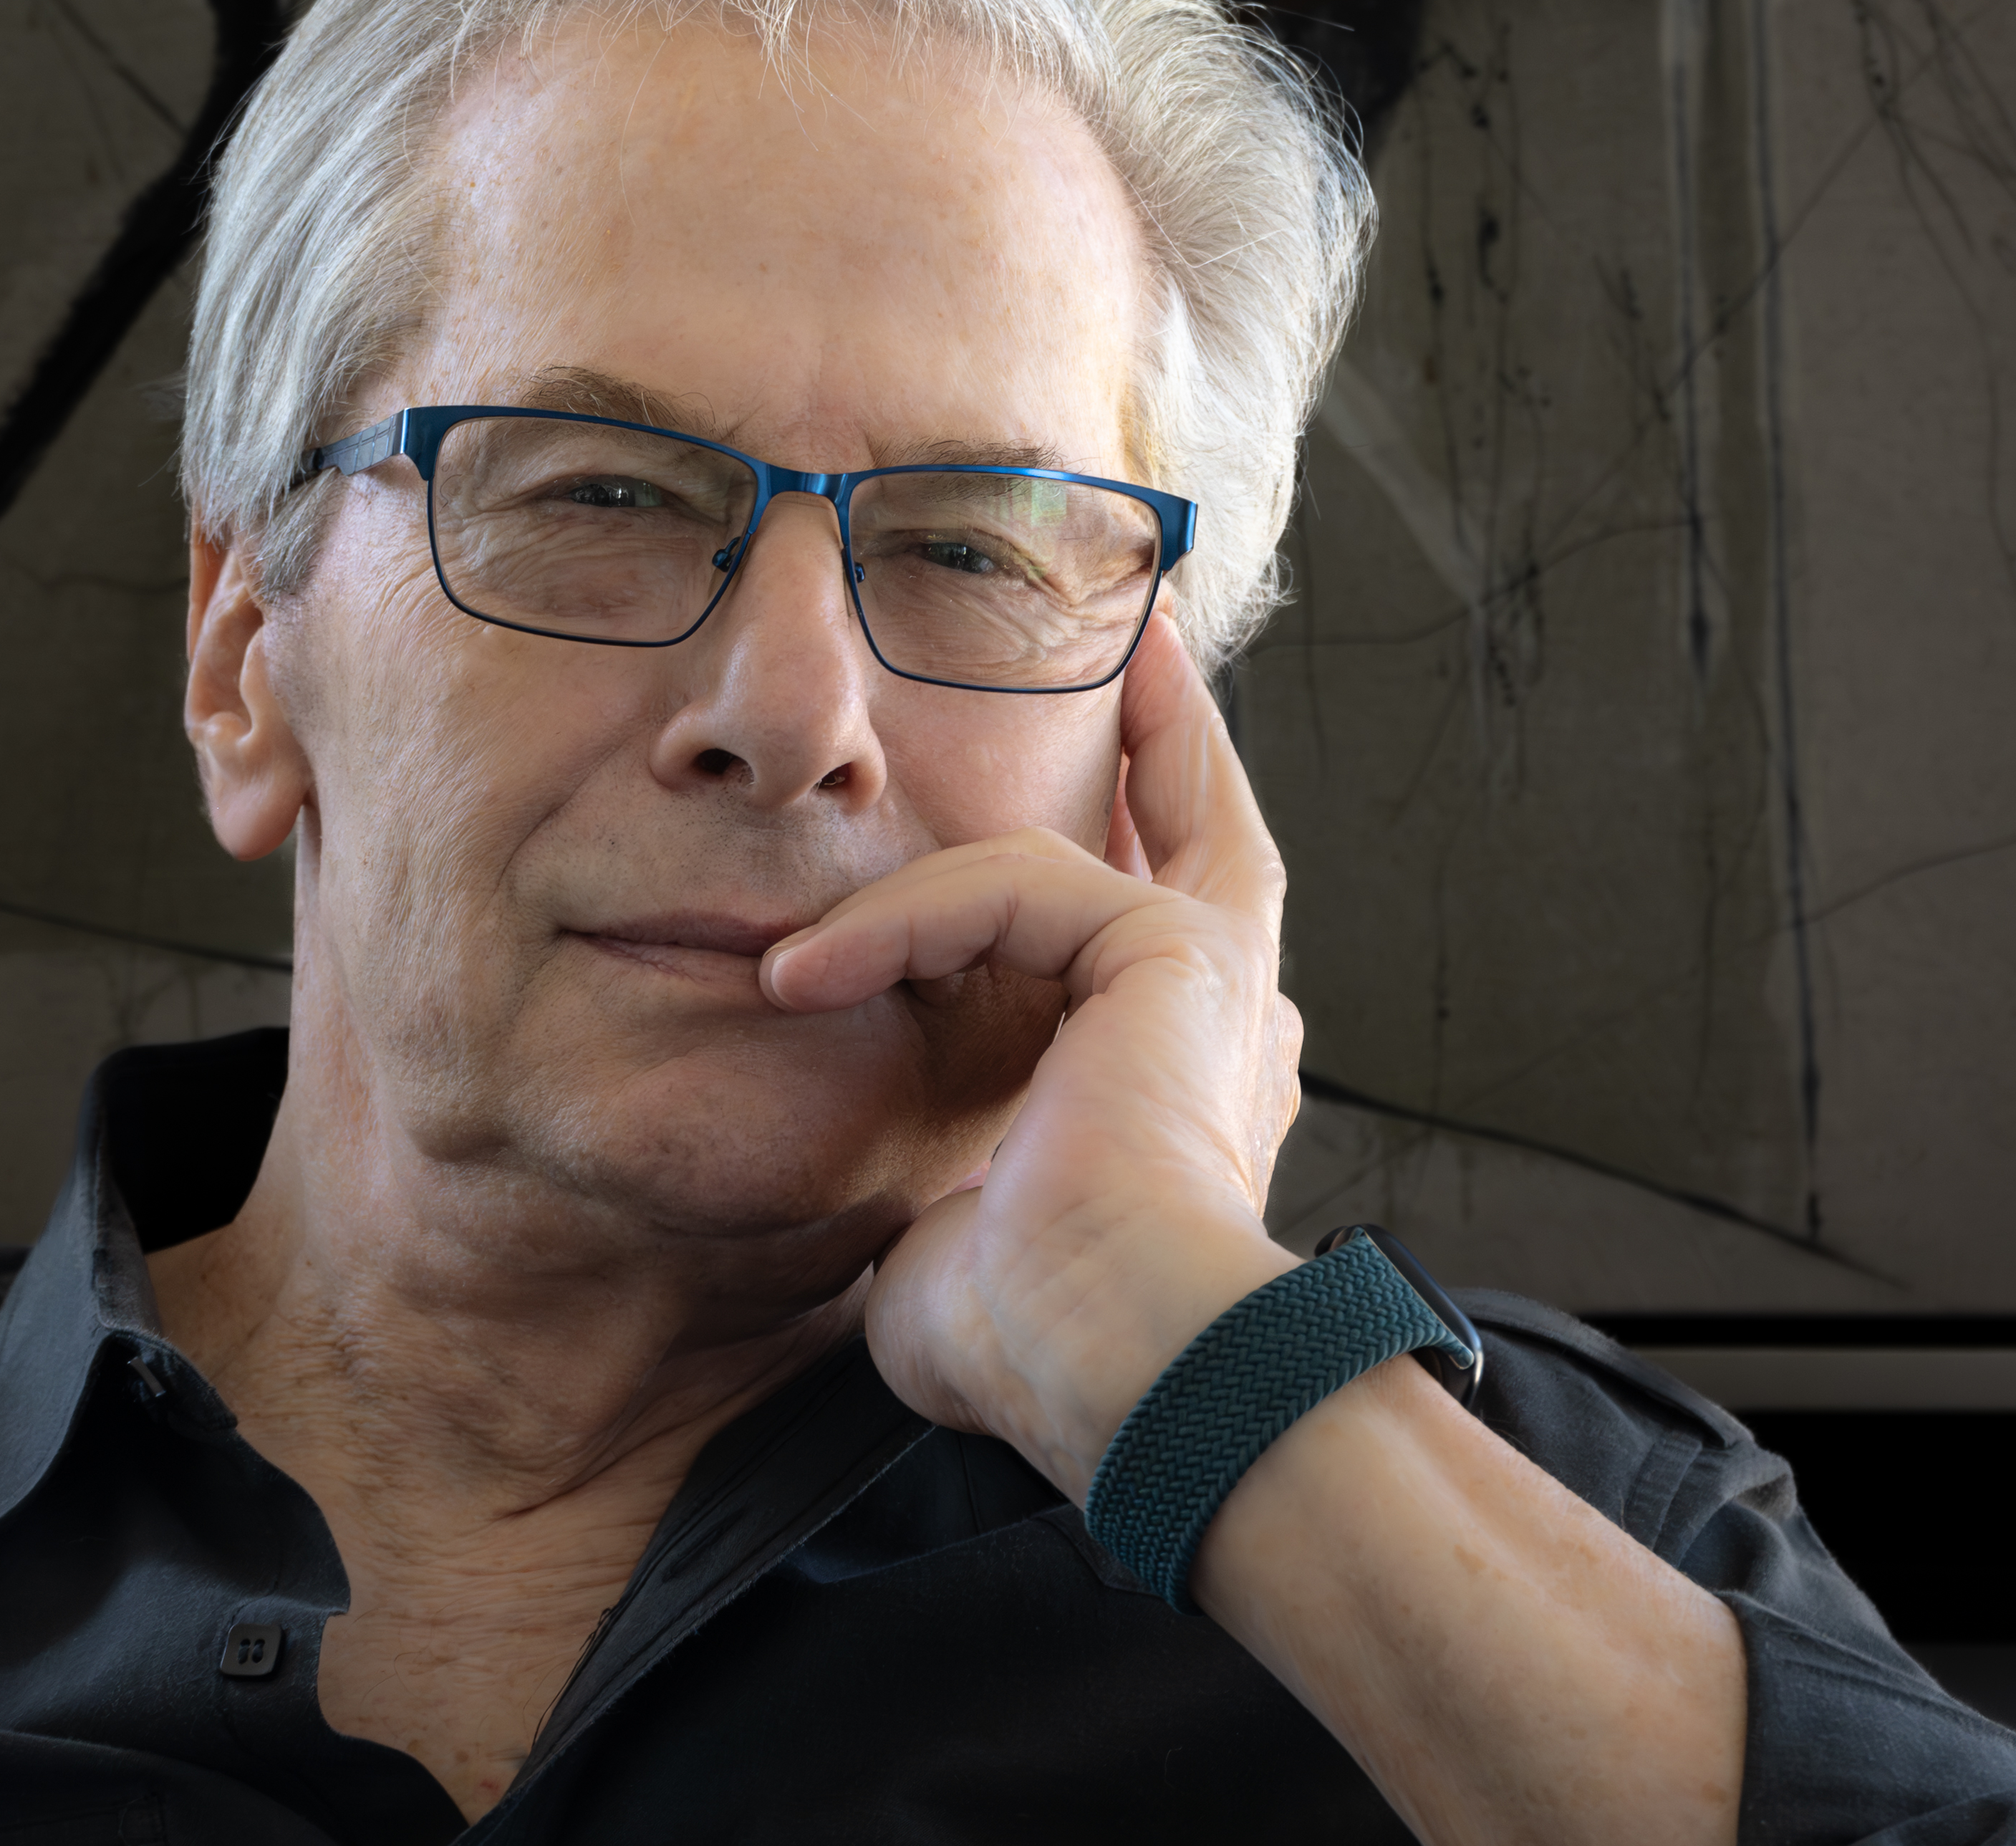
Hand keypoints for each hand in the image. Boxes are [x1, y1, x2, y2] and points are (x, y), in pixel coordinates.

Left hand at [758, 608, 1305, 1496]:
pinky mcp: (1172, 948)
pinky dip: (903, 926)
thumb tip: (906, 1207)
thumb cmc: (1036, 1343)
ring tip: (793, 965)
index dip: (1125, 858)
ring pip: (1058, 857)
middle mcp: (1222, 1012)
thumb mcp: (968, 1235)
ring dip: (912, 895)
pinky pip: (1015, 885)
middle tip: (1146, 650)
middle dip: (1166, 734)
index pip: (1154, 934)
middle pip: (1204, 822)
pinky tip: (807, 983)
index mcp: (1184, 1080)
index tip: (1085, 802)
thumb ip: (951, 1178)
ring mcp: (1208, 971)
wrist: (1116, 1365)